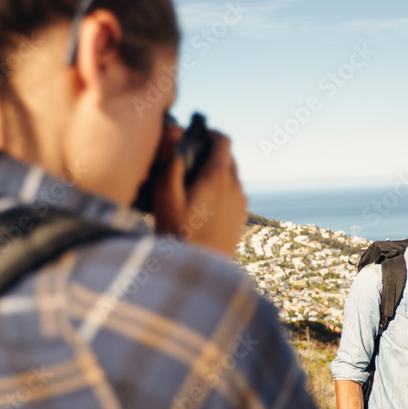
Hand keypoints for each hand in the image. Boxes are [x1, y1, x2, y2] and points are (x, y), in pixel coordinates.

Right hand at [153, 128, 246, 257]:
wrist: (200, 275)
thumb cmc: (178, 236)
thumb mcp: (166, 198)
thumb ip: (172, 164)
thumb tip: (175, 136)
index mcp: (218, 177)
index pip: (223, 141)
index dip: (210, 133)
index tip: (196, 134)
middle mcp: (235, 187)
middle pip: (229, 158)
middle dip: (211, 153)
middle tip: (189, 159)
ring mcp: (241, 204)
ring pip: (232, 177)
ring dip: (216, 174)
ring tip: (192, 185)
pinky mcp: (241, 219)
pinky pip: (233, 195)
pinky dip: (221, 191)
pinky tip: (202, 206)